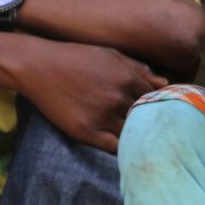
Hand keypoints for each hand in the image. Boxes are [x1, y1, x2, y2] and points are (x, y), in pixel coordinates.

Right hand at [15, 40, 166, 152]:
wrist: (38, 65)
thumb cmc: (76, 57)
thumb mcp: (112, 55)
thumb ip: (140, 69)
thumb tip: (166, 83)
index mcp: (127, 78)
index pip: (157, 100)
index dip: (161, 108)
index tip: (163, 114)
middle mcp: (118, 97)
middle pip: (148, 118)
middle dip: (154, 125)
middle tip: (160, 133)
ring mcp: (102, 115)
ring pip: (133, 134)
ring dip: (139, 139)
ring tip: (145, 144)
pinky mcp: (85, 131)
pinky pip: (114, 147)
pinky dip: (123, 149)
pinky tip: (126, 149)